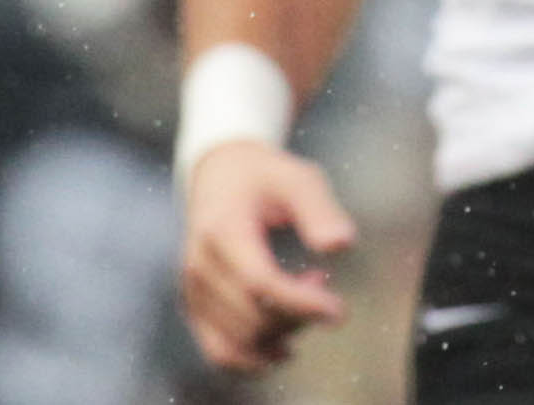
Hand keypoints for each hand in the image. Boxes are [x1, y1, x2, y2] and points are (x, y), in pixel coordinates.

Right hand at [180, 139, 354, 372]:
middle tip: (321, 283)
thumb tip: (341, 245)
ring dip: (281, 335)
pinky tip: (284, 345)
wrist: (218, 175)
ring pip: (237, 341)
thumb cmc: (265, 176)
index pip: (259, 283)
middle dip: (298, 316)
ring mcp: (192, 290)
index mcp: (223, 230)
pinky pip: (219, 350)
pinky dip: (253, 357)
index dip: (300, 303)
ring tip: (304, 302)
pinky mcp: (194, 306)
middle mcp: (200, 266)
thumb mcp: (298, 177)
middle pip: (251, 317)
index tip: (338, 310)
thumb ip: (321, 209)